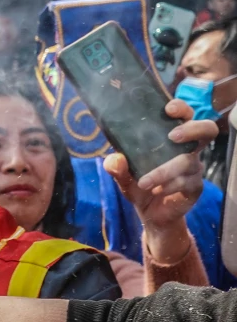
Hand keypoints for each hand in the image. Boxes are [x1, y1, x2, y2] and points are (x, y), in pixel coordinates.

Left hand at [104, 99, 216, 262]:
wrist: (150, 213)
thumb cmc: (139, 184)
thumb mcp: (123, 176)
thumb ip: (117, 166)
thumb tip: (115, 159)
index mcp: (172, 138)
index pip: (185, 115)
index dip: (181, 108)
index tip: (168, 108)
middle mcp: (187, 150)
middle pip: (206, 130)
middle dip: (192, 129)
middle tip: (172, 136)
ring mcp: (194, 168)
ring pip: (188, 161)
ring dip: (163, 171)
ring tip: (144, 182)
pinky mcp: (195, 186)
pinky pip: (187, 182)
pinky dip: (168, 186)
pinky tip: (155, 191)